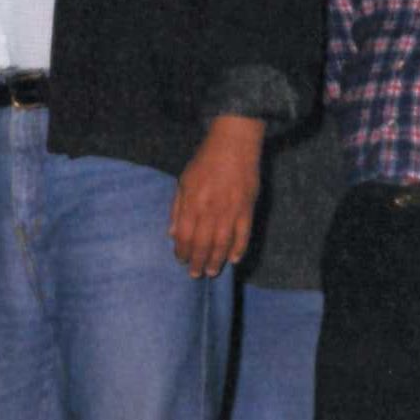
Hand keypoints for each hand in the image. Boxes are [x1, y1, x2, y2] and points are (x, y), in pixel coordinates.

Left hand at [169, 115, 262, 276]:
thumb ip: (178, 208)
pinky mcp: (247, 209)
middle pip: (203, 244)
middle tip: (195, 274)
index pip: (185, 235)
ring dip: (216, 260)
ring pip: (223, 244)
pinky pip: (243, 234)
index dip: (182, 250)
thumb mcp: (184, 181)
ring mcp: (231, 211)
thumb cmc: (205, 161)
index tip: (181, 259)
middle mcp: (211, 210)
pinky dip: (239, 248)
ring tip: (212, 271)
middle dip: (198, 261)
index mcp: (193, 202)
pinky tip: (233, 259)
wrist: (233, 145)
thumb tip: (172, 233)